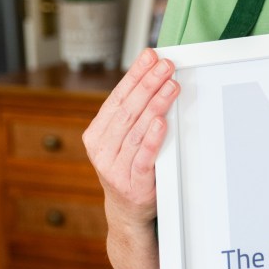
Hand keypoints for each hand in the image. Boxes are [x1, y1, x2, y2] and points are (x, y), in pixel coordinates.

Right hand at [83, 48, 178, 222]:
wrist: (127, 212)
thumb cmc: (129, 168)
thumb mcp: (122, 140)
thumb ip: (132, 114)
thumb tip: (153, 74)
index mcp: (96, 135)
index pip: (117, 98)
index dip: (135, 75)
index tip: (151, 56)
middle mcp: (102, 151)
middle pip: (128, 110)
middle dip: (148, 84)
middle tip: (166, 65)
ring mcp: (116, 169)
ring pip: (137, 131)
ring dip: (156, 104)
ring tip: (171, 85)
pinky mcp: (134, 185)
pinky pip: (144, 158)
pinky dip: (153, 139)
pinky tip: (162, 121)